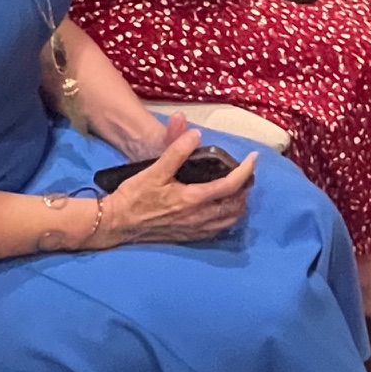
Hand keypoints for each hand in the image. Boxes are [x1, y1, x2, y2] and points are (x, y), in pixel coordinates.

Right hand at [102, 124, 258, 244]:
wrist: (117, 224)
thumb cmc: (134, 196)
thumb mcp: (154, 170)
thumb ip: (176, 152)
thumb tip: (196, 134)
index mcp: (193, 199)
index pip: (231, 185)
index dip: (246, 171)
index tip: (254, 158)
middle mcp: (199, 217)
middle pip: (236, 205)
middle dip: (246, 188)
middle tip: (246, 173)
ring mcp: (196, 230)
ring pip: (229, 220)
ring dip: (239, 205)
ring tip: (239, 190)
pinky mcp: (189, 237)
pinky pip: (218, 230)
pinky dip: (227, 218)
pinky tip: (222, 209)